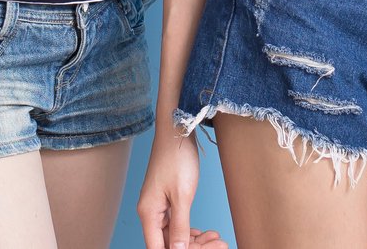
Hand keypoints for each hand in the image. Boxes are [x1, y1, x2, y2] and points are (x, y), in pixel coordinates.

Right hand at [139, 128, 226, 248]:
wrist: (177, 130)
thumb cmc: (177, 158)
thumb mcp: (182, 196)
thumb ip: (179, 227)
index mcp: (148, 213)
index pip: (157, 248)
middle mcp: (150, 212)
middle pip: (167, 243)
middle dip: (193, 248)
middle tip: (218, 245)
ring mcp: (159, 207)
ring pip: (174, 235)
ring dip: (195, 241)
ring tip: (217, 239)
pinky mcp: (167, 201)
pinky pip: (177, 224)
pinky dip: (191, 231)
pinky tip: (206, 232)